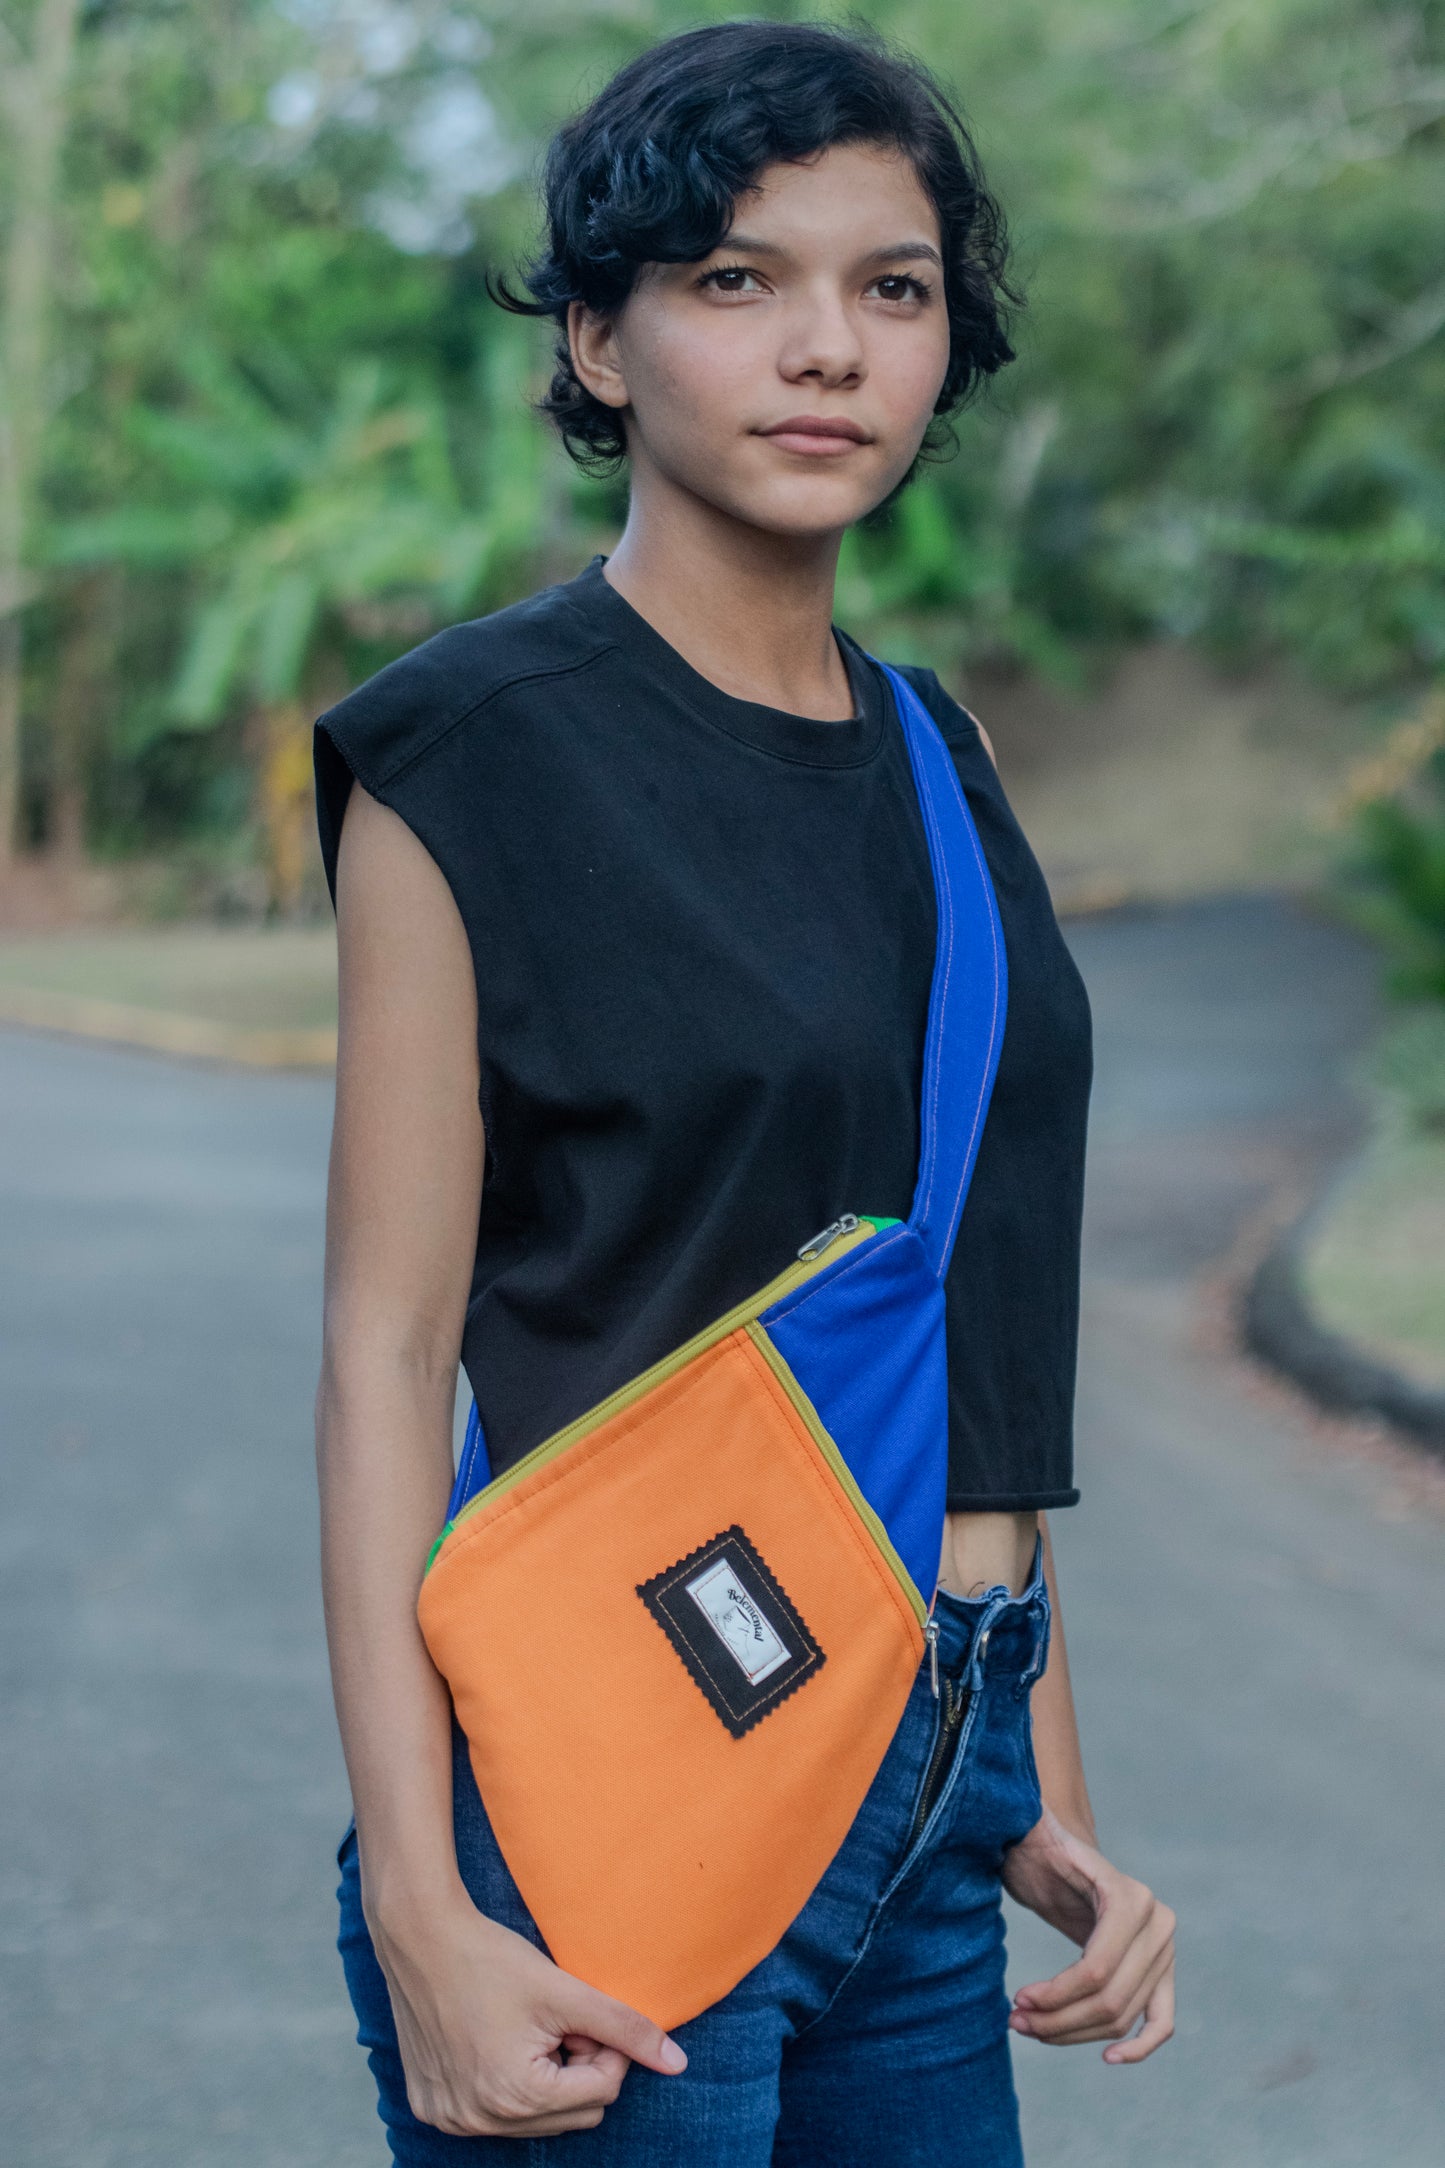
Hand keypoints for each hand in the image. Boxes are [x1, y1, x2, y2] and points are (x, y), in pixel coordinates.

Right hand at [371, 1882, 687, 2135]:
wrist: (418, 1937)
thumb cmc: (492, 1958)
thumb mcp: (565, 1990)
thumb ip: (624, 2027)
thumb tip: (678, 2064)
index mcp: (517, 2096)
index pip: (602, 2092)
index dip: (605, 2049)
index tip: (584, 2014)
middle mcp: (480, 2121)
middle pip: (572, 2113)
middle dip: (577, 2068)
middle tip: (557, 2022)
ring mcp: (452, 2120)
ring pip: (535, 2118)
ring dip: (546, 2079)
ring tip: (527, 2029)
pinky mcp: (433, 2109)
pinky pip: (493, 2115)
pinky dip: (505, 2085)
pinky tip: (494, 2040)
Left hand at [1001, 1805, 1174, 2063]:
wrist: (1058, 1852)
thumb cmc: (1038, 1847)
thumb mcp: (1029, 1839)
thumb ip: (1024, 1826)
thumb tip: (1013, 1816)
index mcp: (1130, 1895)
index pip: (1096, 1970)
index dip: (1056, 1994)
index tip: (1017, 2000)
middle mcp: (1158, 1924)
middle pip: (1110, 1999)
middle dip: (1059, 2019)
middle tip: (1015, 2020)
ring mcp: (1165, 1951)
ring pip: (1123, 2015)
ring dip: (1075, 2033)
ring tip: (1029, 2027)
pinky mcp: (1162, 1973)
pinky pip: (1161, 2020)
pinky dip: (1140, 2045)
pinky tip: (1109, 2058)